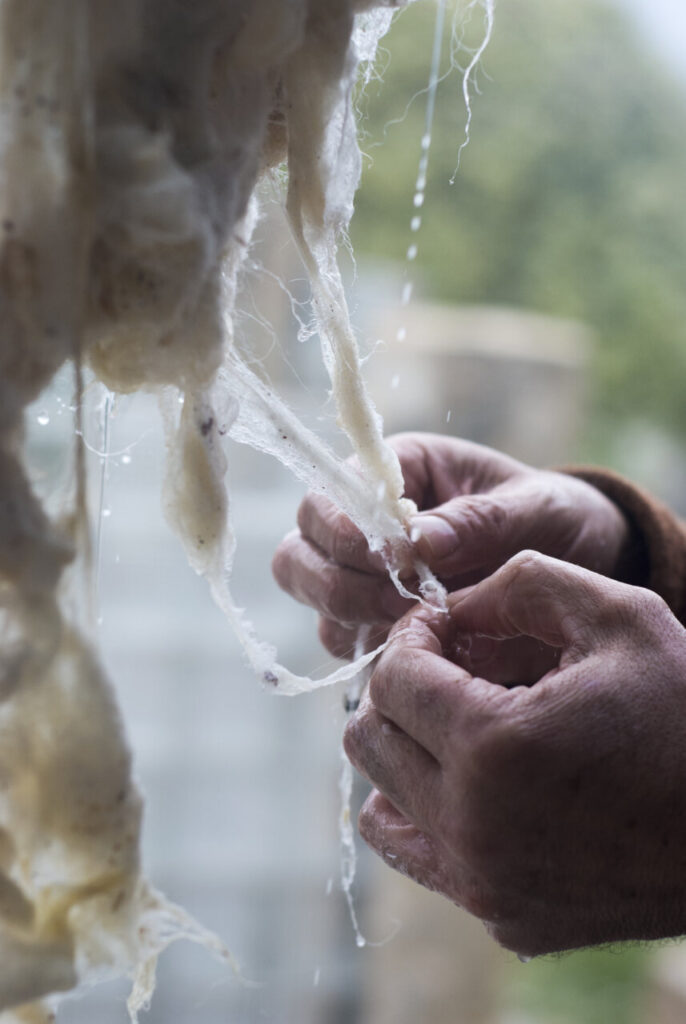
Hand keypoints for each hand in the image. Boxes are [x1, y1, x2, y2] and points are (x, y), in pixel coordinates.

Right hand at [272, 433, 630, 659]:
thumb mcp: (536, 508)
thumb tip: (419, 539)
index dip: (341, 528)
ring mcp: (364, 581)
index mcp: (395, 474)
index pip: (327, 496)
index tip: (389, 556)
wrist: (580, 567)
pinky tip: (422, 653)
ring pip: (316, 605)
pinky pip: (347, 647)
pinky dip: (373, 654)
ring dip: (356, 620)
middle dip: (338, 583)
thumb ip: (481, 520)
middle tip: (402, 601)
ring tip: (420, 626)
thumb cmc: (554, 519)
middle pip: (298, 555)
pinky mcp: (378, 627)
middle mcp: (364, 527)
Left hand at [344, 552, 685, 955]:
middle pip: (369, 740)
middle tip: (449, 669)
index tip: (446, 627)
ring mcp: (484, 884)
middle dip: (398, 690)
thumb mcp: (621, 617)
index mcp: (493, 746)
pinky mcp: (504, 918)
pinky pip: (422, 857)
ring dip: (405, 751)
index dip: (412, 637)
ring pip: (380, 805)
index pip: (392, 678)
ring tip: (458, 723)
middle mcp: (472, 826)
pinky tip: (474, 780)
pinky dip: (428, 812)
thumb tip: (449, 605)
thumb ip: (523, 583)